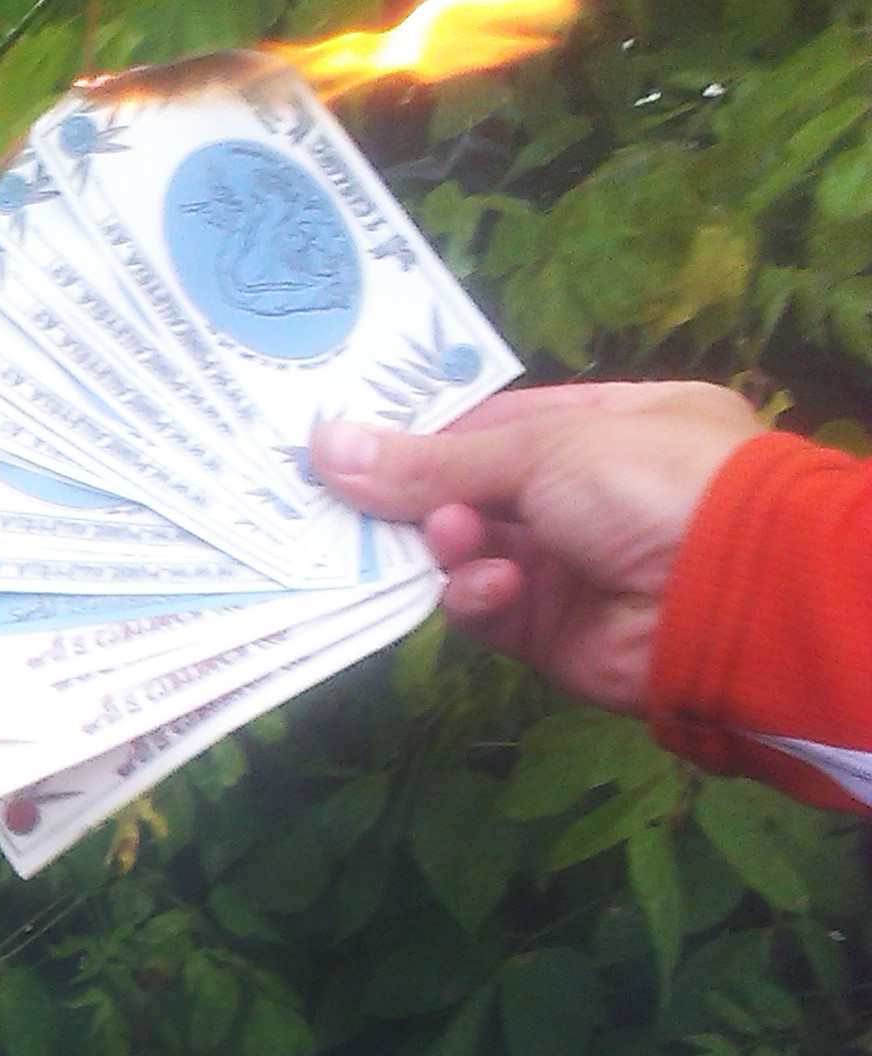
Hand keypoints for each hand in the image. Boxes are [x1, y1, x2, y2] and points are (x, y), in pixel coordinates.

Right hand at [308, 381, 763, 714]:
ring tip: (454, 538)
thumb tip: (324, 445)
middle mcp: (593, 494)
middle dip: (422, 496)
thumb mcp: (541, 447)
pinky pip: (490, 609)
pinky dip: (480, 597)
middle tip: (359, 496)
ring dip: (453, 545)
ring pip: (472, 553)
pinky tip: (495, 587)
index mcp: (613, 426)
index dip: (428, 435)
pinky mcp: (552, 631)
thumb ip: (431, 459)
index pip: (499, 424)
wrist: (731, 601)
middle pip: (474, 491)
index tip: (356, 442)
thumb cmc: (649, 485)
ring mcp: (573, 564)